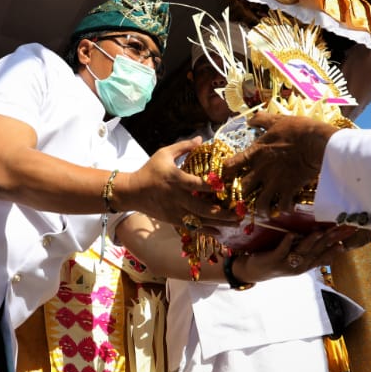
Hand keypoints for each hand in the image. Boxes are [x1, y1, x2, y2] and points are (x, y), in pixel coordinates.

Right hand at [118, 138, 235, 225]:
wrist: (132, 192)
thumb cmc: (150, 170)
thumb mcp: (164, 154)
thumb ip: (183, 146)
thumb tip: (201, 139)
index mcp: (175, 179)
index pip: (196, 184)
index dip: (211, 187)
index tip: (226, 187)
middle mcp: (176, 197)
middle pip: (201, 208)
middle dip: (221, 213)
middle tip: (238, 214)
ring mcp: (175, 211)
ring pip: (199, 221)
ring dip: (218, 223)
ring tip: (235, 224)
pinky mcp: (173, 220)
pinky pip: (192, 227)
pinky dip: (206, 230)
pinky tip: (219, 232)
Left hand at [220, 113, 338, 214]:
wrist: (317, 142)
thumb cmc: (297, 129)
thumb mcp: (276, 120)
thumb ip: (261, 120)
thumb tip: (250, 120)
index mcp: (256, 152)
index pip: (231, 164)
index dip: (225, 172)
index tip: (225, 176)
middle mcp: (261, 170)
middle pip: (242, 189)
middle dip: (241, 195)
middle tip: (244, 199)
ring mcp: (274, 182)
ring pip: (260, 204)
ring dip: (261, 209)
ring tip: (264, 211)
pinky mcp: (289, 190)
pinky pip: (282, 207)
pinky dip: (283, 210)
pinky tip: (285, 209)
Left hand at [237, 225, 356, 282]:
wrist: (255, 272)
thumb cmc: (278, 261)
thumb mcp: (297, 259)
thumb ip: (312, 253)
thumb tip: (329, 245)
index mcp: (306, 265)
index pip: (325, 255)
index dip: (336, 247)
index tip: (348, 237)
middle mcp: (298, 267)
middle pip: (316, 252)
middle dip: (328, 240)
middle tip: (339, 230)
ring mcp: (286, 264)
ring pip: (301, 252)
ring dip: (310, 241)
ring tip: (319, 232)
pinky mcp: (273, 260)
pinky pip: (281, 250)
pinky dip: (287, 242)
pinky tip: (292, 233)